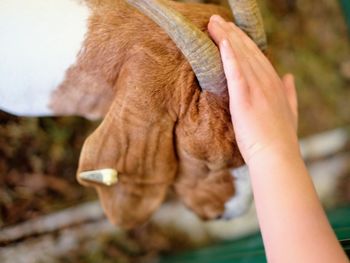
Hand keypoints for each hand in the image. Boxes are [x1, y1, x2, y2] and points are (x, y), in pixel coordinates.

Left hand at [208, 15, 298, 163]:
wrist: (277, 157)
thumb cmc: (280, 138)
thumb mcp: (289, 112)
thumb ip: (289, 93)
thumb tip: (290, 77)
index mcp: (274, 84)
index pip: (257, 57)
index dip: (243, 42)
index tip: (231, 31)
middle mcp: (266, 82)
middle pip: (247, 52)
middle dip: (231, 34)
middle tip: (216, 20)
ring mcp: (257, 90)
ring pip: (240, 58)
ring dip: (226, 39)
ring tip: (213, 24)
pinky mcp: (245, 100)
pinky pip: (236, 74)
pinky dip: (229, 57)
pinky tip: (222, 43)